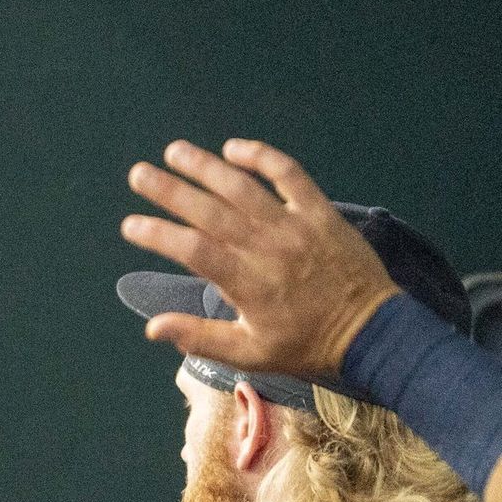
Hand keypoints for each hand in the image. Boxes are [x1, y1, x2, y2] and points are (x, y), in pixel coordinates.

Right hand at [122, 139, 398, 378]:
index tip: (130, 225)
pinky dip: (262, 157)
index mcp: (247, 284)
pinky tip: (234, 147)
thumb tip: (153, 327)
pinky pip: (290, 175)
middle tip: (139, 174)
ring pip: (243, 187)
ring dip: (207, 166)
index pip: (193, 250)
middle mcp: (267, 248)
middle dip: (170, 190)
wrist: (372, 331)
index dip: (159, 235)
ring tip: (176, 151)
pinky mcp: (320, 212)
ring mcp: (295, 226)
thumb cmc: (305, 346)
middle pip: (211, 211)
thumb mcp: (249, 354)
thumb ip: (200, 337)